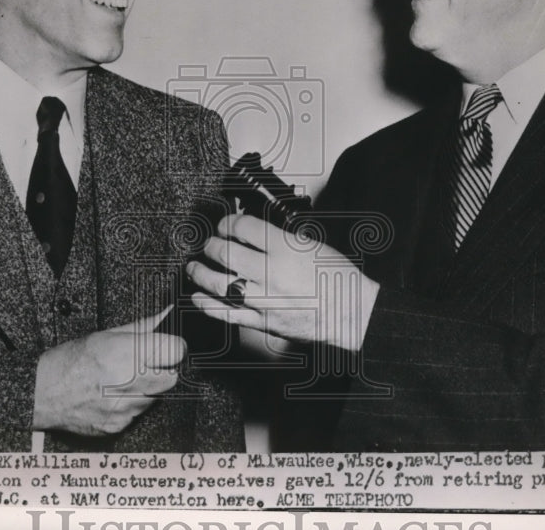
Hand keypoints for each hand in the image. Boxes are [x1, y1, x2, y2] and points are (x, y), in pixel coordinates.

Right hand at [32, 306, 184, 435]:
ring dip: (148, 389)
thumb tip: (166, 315)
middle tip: (145, 365)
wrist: (43, 393)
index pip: (176, 350)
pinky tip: (114, 395)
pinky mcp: (119, 425)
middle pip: (172, 377)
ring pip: (157, 397)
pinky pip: (139, 413)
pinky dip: (132, 404)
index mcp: (127, 353)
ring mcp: (125, 407)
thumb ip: (142, 327)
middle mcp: (130, 381)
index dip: (173, 347)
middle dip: (163, 370)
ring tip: (124, 380)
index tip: (167, 347)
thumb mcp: (106, 334)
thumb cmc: (70, 361)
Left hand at [186, 214, 378, 350]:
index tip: (225, 224)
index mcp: (285, 248)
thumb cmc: (336, 278)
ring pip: (219, 283)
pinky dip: (208, 304)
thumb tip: (250, 233)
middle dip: (211, 245)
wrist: (351, 312)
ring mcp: (264, 299)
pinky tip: (198, 297)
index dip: (228, 222)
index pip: (243, 227)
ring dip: (200, 272)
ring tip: (193, 267)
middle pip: (225, 253)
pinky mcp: (262, 322)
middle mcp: (271, 272)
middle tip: (208, 243)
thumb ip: (278, 238)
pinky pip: (227, 313)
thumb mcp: (310, 244)